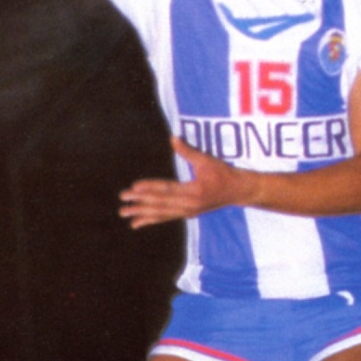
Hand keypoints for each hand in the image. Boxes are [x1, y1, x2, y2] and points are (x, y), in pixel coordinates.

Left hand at [118, 136, 250, 227]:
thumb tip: (172, 138)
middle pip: (160, 203)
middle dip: (140, 201)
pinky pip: (166, 218)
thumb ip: (188, 151)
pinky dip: (151, 220)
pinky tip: (136, 223)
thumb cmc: (223, 173)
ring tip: (124, 213)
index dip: (150, 188)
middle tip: (123, 199)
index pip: (167, 189)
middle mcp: (189, 205)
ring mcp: (188, 212)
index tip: (134, 187)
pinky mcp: (187, 214)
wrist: (238, 192)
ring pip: (161, 213)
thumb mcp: (207, 160)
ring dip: (142, 213)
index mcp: (194, 191)